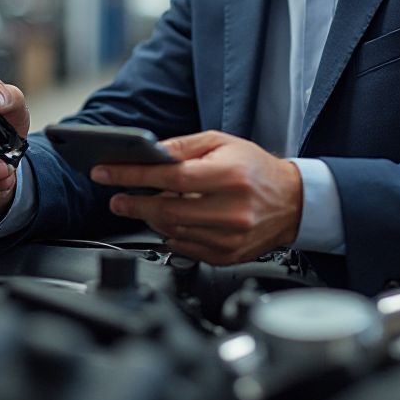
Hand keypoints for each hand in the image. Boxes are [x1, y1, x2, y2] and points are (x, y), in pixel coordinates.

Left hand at [90, 130, 302, 265]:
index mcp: (230, 175)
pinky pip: (186, 248)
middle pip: (167, 210)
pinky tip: (167, 222)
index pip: (171, 176)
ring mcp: (230, 237)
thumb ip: (185, 146)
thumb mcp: (223, 143)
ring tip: (138, 206)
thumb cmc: (256, 168)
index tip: (107, 173)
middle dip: (134, 203)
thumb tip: (151, 153)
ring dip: (150, 219)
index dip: (134, 175)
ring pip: (174, 231)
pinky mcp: (228, 256)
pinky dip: (170, 235)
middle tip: (116, 198)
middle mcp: (232, 209)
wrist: (292, 201)